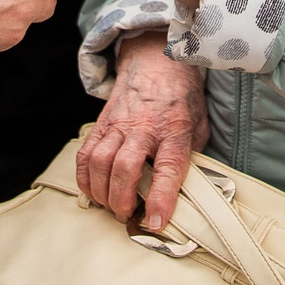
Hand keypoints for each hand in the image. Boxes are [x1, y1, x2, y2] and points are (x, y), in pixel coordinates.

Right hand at [79, 32, 207, 231]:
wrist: (157, 61)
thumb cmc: (181, 98)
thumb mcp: (199, 125)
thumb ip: (193, 156)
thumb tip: (190, 192)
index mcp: (175, 129)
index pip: (168, 168)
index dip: (162, 198)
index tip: (157, 223)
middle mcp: (144, 127)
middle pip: (124, 167)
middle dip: (121, 200)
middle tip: (126, 216)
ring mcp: (119, 124)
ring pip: (100, 162)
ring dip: (102, 192)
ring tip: (110, 207)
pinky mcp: (101, 123)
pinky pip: (85, 153)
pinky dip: (84, 178)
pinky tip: (93, 191)